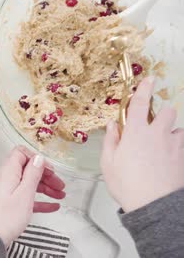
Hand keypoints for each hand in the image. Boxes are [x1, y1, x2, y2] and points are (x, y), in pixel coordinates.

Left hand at [0, 146, 65, 246]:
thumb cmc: (6, 216)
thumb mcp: (24, 193)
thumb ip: (32, 174)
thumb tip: (38, 158)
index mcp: (8, 172)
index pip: (21, 153)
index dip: (37, 159)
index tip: (50, 170)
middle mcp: (5, 178)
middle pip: (28, 170)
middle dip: (46, 176)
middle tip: (60, 185)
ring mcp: (6, 191)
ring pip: (28, 184)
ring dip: (45, 188)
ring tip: (60, 195)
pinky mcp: (7, 203)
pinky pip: (25, 197)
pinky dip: (39, 200)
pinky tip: (52, 206)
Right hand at [102, 76, 183, 212]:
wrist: (154, 205)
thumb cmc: (128, 185)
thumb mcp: (108, 163)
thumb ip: (111, 141)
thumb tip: (113, 125)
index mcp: (136, 133)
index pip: (141, 103)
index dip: (144, 88)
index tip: (148, 79)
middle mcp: (157, 135)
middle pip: (168, 112)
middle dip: (162, 115)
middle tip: (154, 127)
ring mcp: (174, 146)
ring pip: (179, 130)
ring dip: (172, 134)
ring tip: (164, 146)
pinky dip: (178, 150)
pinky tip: (170, 161)